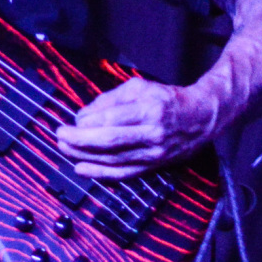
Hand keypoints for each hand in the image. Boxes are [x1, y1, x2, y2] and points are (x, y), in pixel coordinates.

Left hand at [55, 76, 216, 178]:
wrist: (201, 119)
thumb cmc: (167, 100)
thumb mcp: (140, 87)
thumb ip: (111, 99)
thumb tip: (84, 115)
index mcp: (150, 109)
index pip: (113, 118)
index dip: (89, 122)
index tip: (72, 121)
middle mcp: (152, 133)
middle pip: (110, 141)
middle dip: (80, 141)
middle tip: (61, 136)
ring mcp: (153, 153)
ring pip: (113, 159)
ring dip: (84, 156)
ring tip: (65, 150)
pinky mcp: (153, 166)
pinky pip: (123, 173)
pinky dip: (100, 173)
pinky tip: (82, 169)